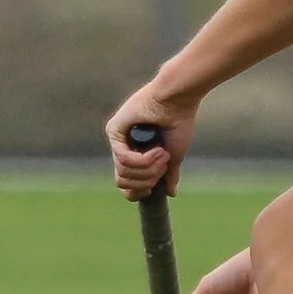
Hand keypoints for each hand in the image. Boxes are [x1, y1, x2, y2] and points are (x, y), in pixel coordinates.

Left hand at [105, 84, 195, 198]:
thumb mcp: (174, 156)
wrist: (179, 100)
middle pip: (123, 183)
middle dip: (147, 180)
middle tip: (163, 166)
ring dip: (148, 168)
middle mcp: (122, 147)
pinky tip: (157, 150)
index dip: (139, 191)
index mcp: (134, 154)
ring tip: (163, 154)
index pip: (125, 184)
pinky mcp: (114, 129)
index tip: (155, 186)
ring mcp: (117, 139)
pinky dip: (142, 159)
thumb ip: (168, 174)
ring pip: (123, 173)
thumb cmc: (178, 123)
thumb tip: (170, 193)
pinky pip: (123, 158)